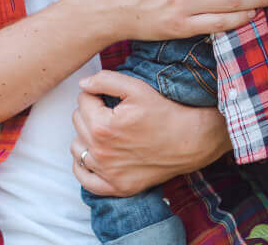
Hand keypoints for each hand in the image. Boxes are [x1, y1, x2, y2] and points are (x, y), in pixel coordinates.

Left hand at [71, 72, 229, 194]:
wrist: (190, 140)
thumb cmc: (164, 111)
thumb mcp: (136, 87)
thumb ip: (104, 80)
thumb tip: (82, 84)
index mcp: (103, 126)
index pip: (82, 100)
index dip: (95, 93)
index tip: (109, 96)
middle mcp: (101, 153)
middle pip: (77, 122)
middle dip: (90, 111)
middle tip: (110, 110)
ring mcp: (108, 173)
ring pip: (77, 148)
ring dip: (85, 136)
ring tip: (104, 130)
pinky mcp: (117, 187)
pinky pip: (85, 179)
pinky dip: (84, 166)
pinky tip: (95, 154)